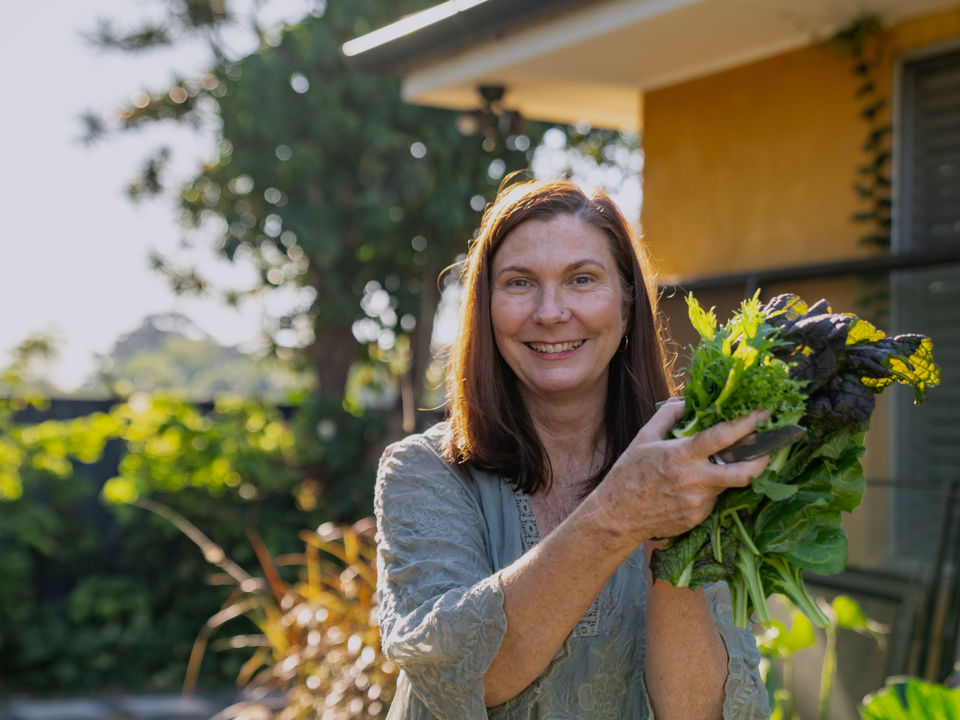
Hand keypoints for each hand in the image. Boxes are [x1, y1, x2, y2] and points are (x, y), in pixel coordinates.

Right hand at [600, 399, 769, 541]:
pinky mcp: (697, 518)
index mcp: (682, 454)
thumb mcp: (643, 438)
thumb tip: (686, 401)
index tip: (763, 414)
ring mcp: (698, 502)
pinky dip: (708, 491)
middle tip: (766, 451)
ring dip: (726, 475)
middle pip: (743, 472)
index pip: (723, 436)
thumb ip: (667, 416)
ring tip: (715, 468)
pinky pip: (711, 501)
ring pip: (726, 486)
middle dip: (761, 460)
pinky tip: (691, 488)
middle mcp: (695, 479)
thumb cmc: (627, 474)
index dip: (747, 423)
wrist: (617, 516)